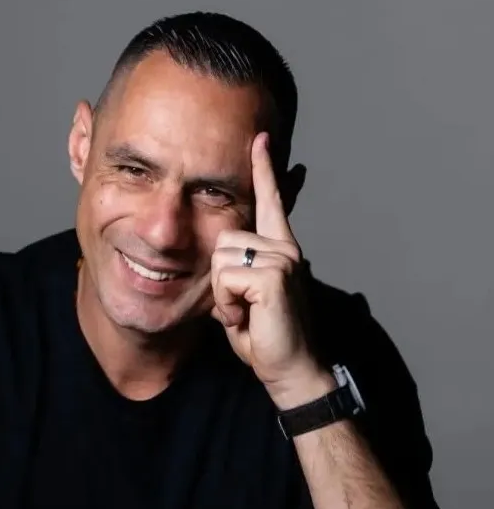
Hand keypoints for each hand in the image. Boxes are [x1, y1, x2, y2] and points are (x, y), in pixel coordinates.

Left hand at [210, 133, 331, 406]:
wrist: (289, 370)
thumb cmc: (265, 336)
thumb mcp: (244, 297)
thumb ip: (236, 271)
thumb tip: (222, 255)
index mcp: (279, 249)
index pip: (271, 200)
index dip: (264, 169)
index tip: (260, 138)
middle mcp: (284, 247)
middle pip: (222, 239)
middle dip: (220, 279)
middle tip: (242, 307)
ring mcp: (282, 259)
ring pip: (220, 258)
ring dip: (222, 294)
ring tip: (246, 312)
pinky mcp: (274, 275)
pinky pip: (224, 278)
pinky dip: (227, 304)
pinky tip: (247, 318)